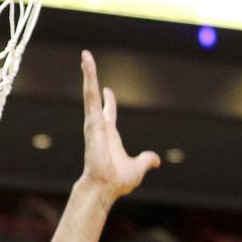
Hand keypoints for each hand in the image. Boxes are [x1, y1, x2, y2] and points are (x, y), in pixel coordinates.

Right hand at [79, 50, 160, 199]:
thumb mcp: (138, 167)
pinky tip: (87, 67)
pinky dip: (89, 82)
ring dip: (88, 73)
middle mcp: (100, 126)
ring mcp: (94, 123)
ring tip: (85, 55)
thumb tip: (156, 160)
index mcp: (110, 135)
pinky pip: (90, 98)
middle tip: (87, 61)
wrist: (105, 186)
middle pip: (95, 98)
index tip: (107, 90)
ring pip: (90, 93)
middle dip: (91, 80)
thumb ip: (146, 161)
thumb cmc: (117, 180)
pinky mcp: (92, 122)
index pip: (108, 113)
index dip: (108, 102)